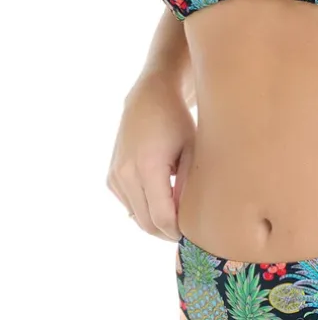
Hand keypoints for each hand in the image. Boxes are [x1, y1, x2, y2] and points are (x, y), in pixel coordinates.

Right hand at [106, 74, 194, 241]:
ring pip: (136, 216)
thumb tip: (187, 217)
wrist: (149, 97)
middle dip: (166, 232)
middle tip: (186, 232)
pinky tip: (161, 197)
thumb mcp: (190, 149)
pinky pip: (129, 204)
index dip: (176, 231)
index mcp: (148, 166)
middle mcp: (125, 174)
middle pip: (146, 222)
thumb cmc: (177, 120)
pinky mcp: (111, 177)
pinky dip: (144, 208)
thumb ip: (187, 183)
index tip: (191, 234)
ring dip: (154, 221)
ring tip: (176, 213)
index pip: (161, 216)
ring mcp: (115, 176)